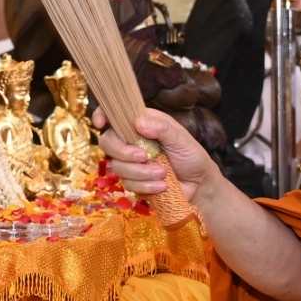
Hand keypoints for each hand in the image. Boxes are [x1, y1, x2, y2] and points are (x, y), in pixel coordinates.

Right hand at [94, 107, 220, 203]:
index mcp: (143, 124)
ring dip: (141, 172)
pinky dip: (146, 185)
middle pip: (107, 142)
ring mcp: (131, 162)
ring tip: (163, 173)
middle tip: (144, 156)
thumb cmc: (192, 157)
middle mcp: (133, 141)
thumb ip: (162, 128)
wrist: (199, 185)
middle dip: (123, 152)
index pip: (116, 115)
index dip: (103, 115)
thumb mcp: (181, 138)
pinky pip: (128, 184)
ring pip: (117, 166)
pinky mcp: (134, 181)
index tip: (100, 123)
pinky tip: (162, 185)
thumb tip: (138, 123)